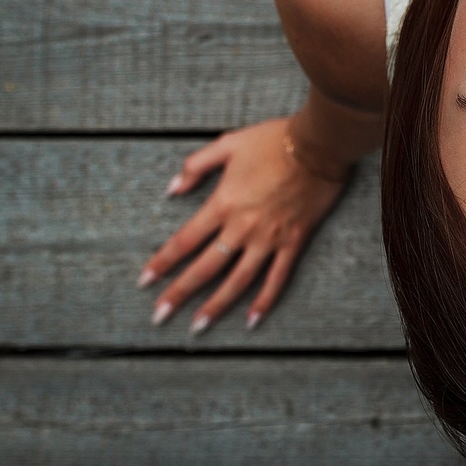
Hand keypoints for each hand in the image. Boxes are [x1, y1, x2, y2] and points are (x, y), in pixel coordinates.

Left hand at [137, 117, 347, 333]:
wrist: (320, 144)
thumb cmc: (274, 140)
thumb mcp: (228, 143)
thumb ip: (196, 166)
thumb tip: (171, 189)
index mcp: (223, 203)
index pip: (185, 240)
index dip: (162, 262)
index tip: (145, 280)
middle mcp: (243, 226)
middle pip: (206, 267)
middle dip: (179, 293)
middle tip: (159, 316)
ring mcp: (269, 237)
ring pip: (239, 280)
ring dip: (216, 305)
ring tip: (198, 325)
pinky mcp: (294, 241)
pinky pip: (278, 277)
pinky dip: (265, 300)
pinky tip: (252, 319)